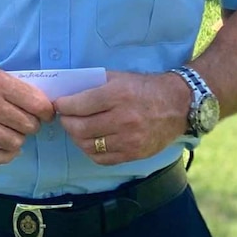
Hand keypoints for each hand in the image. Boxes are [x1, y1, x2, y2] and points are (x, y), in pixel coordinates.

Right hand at [0, 61, 55, 164]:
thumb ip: (13, 87)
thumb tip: (38, 103)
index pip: (37, 104)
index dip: (46, 111)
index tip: (45, 113)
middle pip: (28, 125)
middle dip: (32, 125)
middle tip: (25, 122)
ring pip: (15, 142)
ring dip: (18, 139)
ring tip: (11, 132)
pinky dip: (6, 154)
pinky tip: (5, 147)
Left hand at [55, 71, 188, 164]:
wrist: (177, 104)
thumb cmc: (144, 87)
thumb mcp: (120, 77)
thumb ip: (95, 85)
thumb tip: (69, 94)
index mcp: (117, 95)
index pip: (80, 105)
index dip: (64, 106)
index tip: (59, 104)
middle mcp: (123, 119)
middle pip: (81, 128)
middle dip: (67, 122)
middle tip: (65, 117)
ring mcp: (129, 140)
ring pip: (89, 145)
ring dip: (76, 137)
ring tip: (76, 129)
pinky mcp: (134, 154)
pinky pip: (102, 158)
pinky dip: (91, 151)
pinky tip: (89, 141)